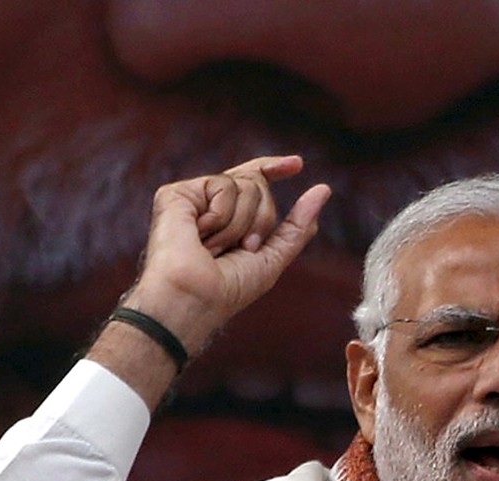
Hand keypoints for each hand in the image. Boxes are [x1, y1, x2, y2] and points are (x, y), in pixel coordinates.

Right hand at [126, 155, 330, 354]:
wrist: (194, 298)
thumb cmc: (228, 289)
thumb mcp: (273, 258)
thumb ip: (297, 225)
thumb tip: (323, 189)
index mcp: (229, 220)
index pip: (253, 182)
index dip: (274, 168)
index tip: (298, 164)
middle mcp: (209, 206)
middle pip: (256, 183)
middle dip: (260, 219)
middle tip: (239, 248)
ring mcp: (192, 199)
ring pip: (244, 183)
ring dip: (239, 224)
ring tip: (213, 248)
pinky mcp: (175, 195)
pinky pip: (221, 184)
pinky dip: (221, 216)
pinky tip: (200, 235)